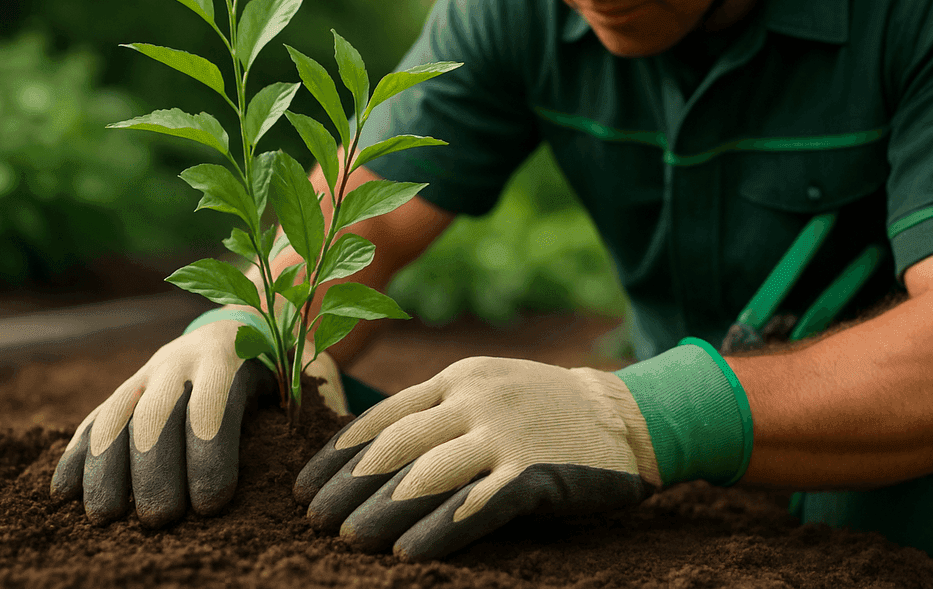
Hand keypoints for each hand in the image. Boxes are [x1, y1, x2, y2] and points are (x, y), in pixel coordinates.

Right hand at [50, 317, 348, 526]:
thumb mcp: (310, 370)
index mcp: (230, 353)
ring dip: (106, 468)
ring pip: (115, 416)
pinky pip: (93, 421)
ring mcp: (145, 373)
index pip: (214, 404)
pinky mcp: (124, 390)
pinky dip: (76, 456)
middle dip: (155, 469)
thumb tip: (337, 449)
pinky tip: (62, 495)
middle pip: (157, 414)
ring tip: (105, 519)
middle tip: (161, 521)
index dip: (210, 454)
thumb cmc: (288, 361)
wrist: (248, 319)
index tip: (212, 504)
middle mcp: (180, 358)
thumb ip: (321, 403)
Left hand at [293, 356, 661, 560]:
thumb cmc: (548, 410)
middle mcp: (476, 400)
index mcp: (458, 378)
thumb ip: (441, 411)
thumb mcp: (490, 390)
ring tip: (346, 541)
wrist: (627, 417)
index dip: (339, 454)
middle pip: (396, 446)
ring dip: (380, 512)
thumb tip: (376, 452)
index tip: (305, 486)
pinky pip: (474, 506)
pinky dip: (436, 533)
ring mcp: (505, 435)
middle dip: (348, 486)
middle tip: (312, 520)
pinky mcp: (533, 473)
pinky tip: (406, 555)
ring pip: (426, 477)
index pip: (383, 416)